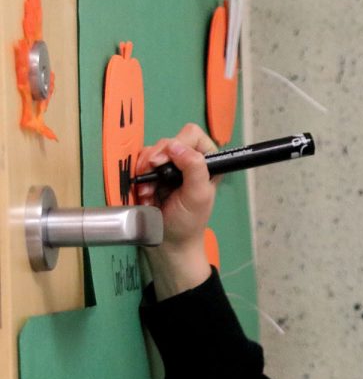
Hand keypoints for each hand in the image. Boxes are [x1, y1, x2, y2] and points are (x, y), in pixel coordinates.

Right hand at [136, 123, 218, 298]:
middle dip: (156, 159)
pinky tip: (145, 193)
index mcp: (208, 162)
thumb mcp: (198, 196)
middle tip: (152, 177)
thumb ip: (194, 168)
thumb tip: (176, 146)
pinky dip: (139, 177)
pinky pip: (141, 164)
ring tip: (150, 191)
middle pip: (168, 140)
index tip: (165, 162)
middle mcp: (189, 160)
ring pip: (151, 151)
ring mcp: (170, 167)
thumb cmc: (188, 223)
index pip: (192, 135)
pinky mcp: (154, 175)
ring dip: (146, 170)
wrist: (168, 243)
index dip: (177, 144)